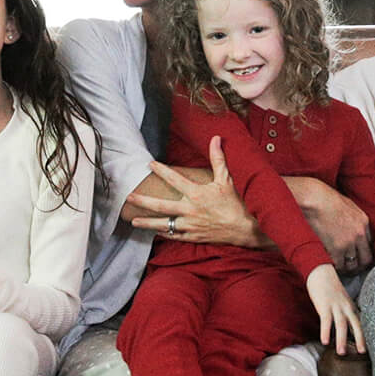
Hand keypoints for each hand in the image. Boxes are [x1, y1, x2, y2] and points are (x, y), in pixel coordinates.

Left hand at [128, 138, 259, 245]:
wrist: (245, 229)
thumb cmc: (236, 203)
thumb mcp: (226, 180)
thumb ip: (218, 159)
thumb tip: (215, 138)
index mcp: (196, 194)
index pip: (174, 179)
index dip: (161, 170)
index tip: (150, 164)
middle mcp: (190, 211)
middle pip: (161, 206)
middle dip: (143, 201)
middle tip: (129, 197)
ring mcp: (190, 226)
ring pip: (163, 225)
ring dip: (147, 223)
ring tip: (133, 221)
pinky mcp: (193, 237)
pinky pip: (174, 236)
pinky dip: (164, 234)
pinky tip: (155, 232)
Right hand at [292, 179, 372, 273]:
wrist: (314, 200)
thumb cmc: (325, 199)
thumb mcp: (347, 205)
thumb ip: (353, 219)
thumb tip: (349, 227)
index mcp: (363, 222)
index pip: (368, 244)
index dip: (361, 251)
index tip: (355, 255)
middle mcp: (359, 234)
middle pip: (365, 259)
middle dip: (358, 264)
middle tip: (350, 267)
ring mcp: (348, 243)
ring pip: (352, 265)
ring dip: (346, 268)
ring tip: (339, 268)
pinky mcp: (336, 250)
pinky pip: (339, 266)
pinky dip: (335, 267)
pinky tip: (331, 265)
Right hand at [306, 264, 364, 355]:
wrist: (321, 273)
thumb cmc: (331, 289)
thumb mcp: (343, 301)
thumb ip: (347, 314)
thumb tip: (349, 331)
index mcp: (352, 307)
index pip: (361, 324)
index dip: (366, 336)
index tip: (370, 348)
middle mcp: (346, 308)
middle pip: (356, 325)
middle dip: (360, 339)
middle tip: (362, 353)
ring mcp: (336, 307)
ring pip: (341, 325)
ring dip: (341, 340)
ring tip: (341, 353)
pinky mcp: (324, 306)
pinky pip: (326, 321)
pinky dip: (325, 331)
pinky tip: (324, 342)